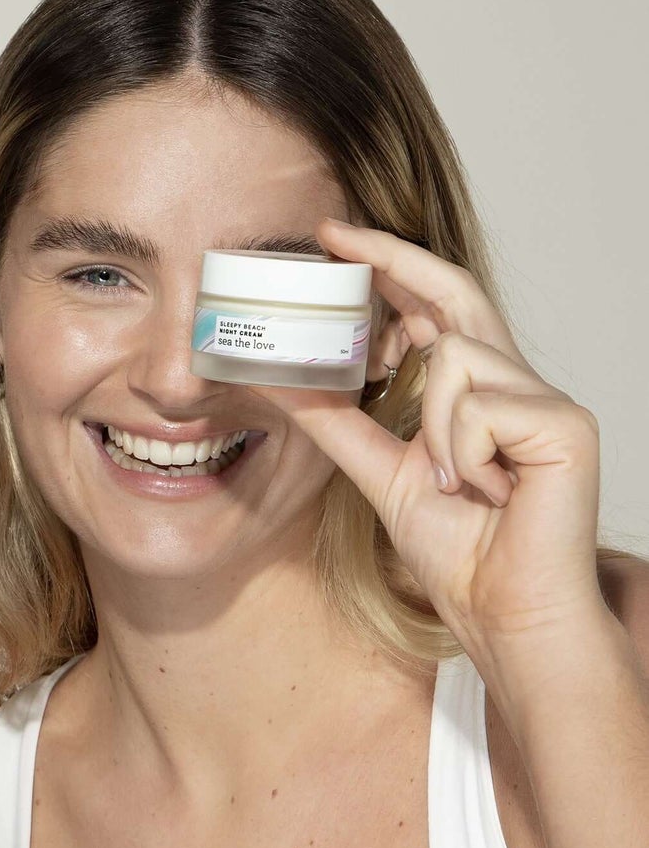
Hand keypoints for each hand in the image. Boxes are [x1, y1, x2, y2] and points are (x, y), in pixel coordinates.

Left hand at [251, 218, 605, 670]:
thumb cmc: (463, 550)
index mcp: (476, 393)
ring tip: (453, 480)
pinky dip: (460, 452)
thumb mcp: (382, 475)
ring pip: (451, 359)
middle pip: (453, 294)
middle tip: (331, 236)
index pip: (434, 308)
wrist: (505, 611)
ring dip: (429, 424)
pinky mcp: (564, 422)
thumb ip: (340, 426)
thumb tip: (283, 383)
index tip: (334, 239)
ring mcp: (545, 398)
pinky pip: (477, 406)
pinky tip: (485, 488)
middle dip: (391, 259)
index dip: (389, 267)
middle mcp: (515, 383)